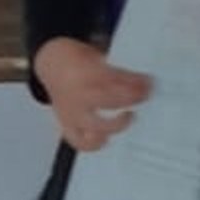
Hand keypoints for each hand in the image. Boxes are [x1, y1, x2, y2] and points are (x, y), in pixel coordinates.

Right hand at [33, 37, 152, 151]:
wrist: (51, 62)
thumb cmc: (75, 58)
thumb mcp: (96, 54)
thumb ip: (115, 68)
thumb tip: (141, 80)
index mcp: (83, 73)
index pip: (112, 79)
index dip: (134, 81)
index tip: (148, 82)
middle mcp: (76, 94)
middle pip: (107, 101)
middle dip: (130, 99)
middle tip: (145, 95)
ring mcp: (71, 111)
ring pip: (94, 125)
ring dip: (117, 124)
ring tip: (130, 116)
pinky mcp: (66, 123)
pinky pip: (78, 141)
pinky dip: (93, 144)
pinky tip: (106, 139)